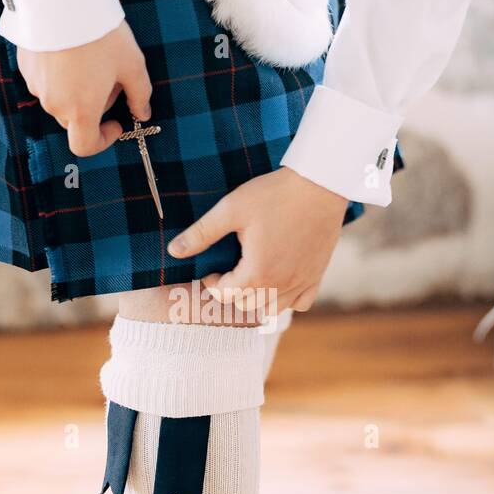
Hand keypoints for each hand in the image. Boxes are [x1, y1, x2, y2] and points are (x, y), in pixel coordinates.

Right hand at [17, 21, 151, 156]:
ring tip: (91, 56)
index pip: (84, 146)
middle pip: (74, 119)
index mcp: (80, 110)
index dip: (103, 141)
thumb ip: (140, 94)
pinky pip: (45, 80)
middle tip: (110, 76)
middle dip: (94, 107)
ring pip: (60, 99)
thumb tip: (143, 113)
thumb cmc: (100, 34)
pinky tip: (72, 48)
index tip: (116, 122)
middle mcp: (54, 104)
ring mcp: (36, 85)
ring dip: (76, 89)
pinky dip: (60, 74)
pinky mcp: (26, 67)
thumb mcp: (131, 64)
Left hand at [167, 167, 347, 313]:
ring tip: (252, 276)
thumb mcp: (231, 209)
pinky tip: (280, 279)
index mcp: (258, 272)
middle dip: (233, 291)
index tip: (211, 270)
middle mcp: (281, 284)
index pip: (226, 294)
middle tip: (229, 270)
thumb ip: (202, 233)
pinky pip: (300, 303)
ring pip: (273, 309)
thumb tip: (174, 250)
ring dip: (258, 299)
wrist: (320, 184)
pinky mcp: (317, 275)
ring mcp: (302, 282)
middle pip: (247, 305)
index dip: (213, 283)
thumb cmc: (275, 194)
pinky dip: (287, 298)